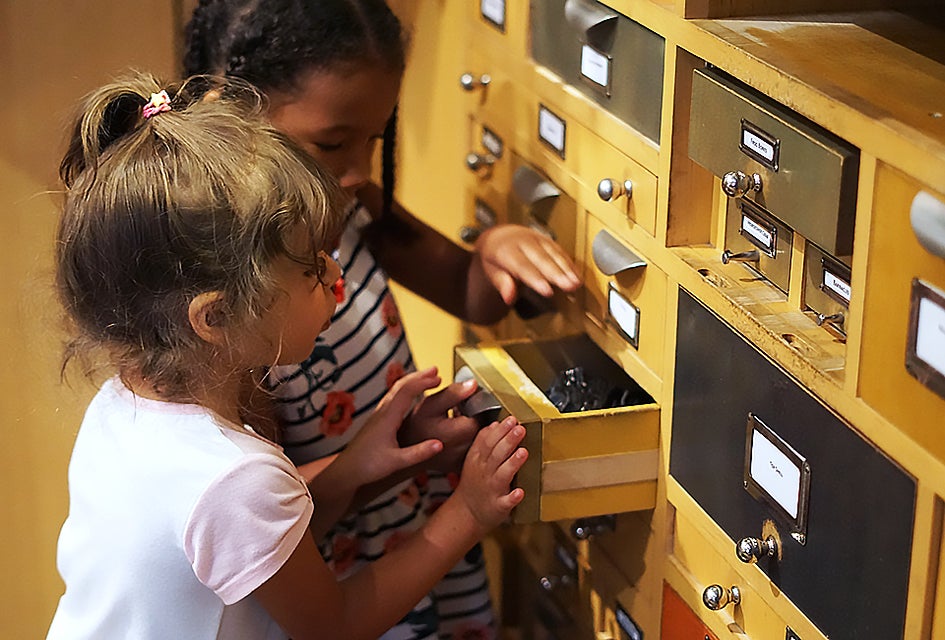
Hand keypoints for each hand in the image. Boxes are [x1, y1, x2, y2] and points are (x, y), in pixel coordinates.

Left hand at [340, 367, 443, 486]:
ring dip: (412, 382)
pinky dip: (405, 392)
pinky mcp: (377, 421)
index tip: (439, 377)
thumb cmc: (367, 467)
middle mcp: (382, 412)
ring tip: (426, 379)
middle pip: (401, 386)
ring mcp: (378, 415)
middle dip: (419, 376)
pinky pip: (393, 399)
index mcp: (387, 418)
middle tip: (435, 370)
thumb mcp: (396, 462)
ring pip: (396, 391)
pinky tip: (410, 397)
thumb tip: (440, 444)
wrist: (345, 471)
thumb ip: (419, 453)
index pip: (407, 391)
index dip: (423, 382)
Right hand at [400, 378, 480, 473]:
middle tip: (456, 415)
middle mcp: (466, 450)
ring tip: (453, 426)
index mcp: (461, 433)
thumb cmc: (416, 426)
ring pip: (480, 438)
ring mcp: (464, 461)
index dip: (473, 405)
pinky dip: (467, 440)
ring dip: (471, 428)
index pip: (483, 413)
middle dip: (474, 417)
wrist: (404, 450)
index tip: (459, 405)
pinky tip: (453, 438)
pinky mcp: (462, 466)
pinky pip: (473, 449)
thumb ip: (453, 393)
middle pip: (484, 426)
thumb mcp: (431, 404)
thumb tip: (473, 384)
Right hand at [452, 416, 527, 531]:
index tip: (511, 419)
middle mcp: (484, 473)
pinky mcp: (498, 506)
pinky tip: (520, 492)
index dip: (500, 430)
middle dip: (508, 440)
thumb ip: (484, 441)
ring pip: (502, 474)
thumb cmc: (475, 483)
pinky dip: (513, 497)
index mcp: (478, 460)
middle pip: (496, 454)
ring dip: (513, 463)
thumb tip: (495, 424)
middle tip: (519, 428)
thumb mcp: (474, 459)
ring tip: (523, 452)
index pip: (488, 441)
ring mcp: (492, 490)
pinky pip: (506, 502)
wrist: (467, 512)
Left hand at [475, 224, 581, 304]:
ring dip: (567, 269)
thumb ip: (502, 283)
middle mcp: (523, 242)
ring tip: (576, 283)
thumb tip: (509, 298)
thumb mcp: (492, 271)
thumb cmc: (496, 258)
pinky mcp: (548, 240)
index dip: (536, 279)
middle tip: (569, 286)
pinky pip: (560, 251)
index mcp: (505, 250)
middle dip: (557, 273)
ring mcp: (537, 239)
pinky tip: (577, 276)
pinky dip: (570, 264)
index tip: (547, 291)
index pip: (522, 266)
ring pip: (554, 254)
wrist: (501, 236)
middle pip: (542, 259)